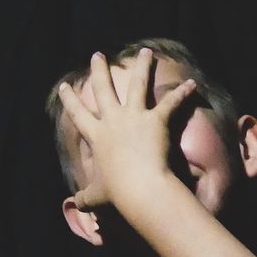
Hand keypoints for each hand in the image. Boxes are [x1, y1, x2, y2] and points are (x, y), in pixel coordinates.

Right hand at [58, 48, 196, 209]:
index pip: (79, 114)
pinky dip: (183, 93)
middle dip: (99, 71)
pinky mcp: (156, 120)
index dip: (70, 100)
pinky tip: (192, 83)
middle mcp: (113, 121)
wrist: (137, 187)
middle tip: (97, 56)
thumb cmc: (116, 192)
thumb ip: (85, 198)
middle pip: (103, 90)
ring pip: (138, 84)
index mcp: (97, 136)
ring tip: (145, 51)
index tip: (64, 86)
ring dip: (142, 66)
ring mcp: (135, 117)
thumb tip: (75, 206)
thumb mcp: (96, 196)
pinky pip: (171, 103)